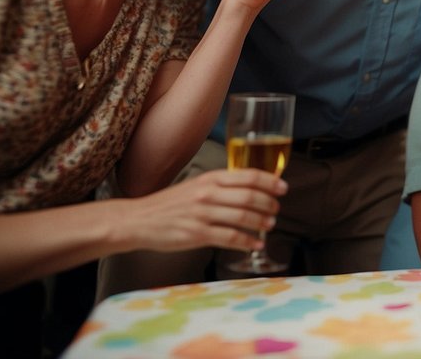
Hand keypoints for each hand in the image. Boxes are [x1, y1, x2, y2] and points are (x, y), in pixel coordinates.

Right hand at [118, 168, 286, 254]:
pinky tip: (255, 244)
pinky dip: (247, 241)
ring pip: (243, 217)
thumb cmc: (169, 204)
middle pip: (250, 197)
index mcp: (210, 178)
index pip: (249, 176)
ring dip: (261, 222)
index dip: (270, 182)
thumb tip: (251, 189)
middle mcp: (208, 193)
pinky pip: (229, 237)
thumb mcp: (196, 185)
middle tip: (276, 209)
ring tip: (270, 225)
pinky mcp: (196, 234)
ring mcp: (203, 214)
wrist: (137, 220)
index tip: (283, 188)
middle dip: (269, 204)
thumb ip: (220, 185)